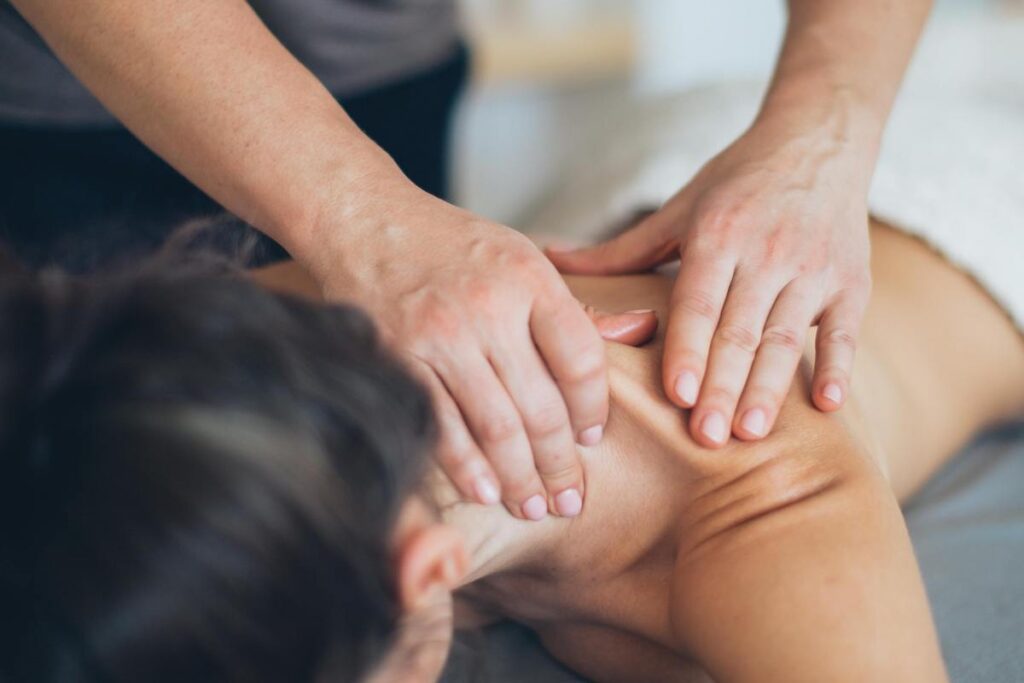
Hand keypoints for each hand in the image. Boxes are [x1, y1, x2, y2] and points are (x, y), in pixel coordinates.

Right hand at [310, 186, 651, 519]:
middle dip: (560, 464)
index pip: (582, 359)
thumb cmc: (449, 244)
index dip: (593, 411)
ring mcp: (440, 335)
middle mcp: (488, 307)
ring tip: (535, 507)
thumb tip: (639, 331)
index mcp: (528, 278)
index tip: (592, 441)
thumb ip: (568, 306)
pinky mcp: (398, 359)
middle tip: (572, 501)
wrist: (364, 220)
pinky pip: (442, 427)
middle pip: (541, 405)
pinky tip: (486, 493)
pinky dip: (467, 468)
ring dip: (520, 478)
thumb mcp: (519, 255)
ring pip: (496, 427)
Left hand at [546, 115, 871, 447]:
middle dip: (722, 386)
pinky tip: (828, 405)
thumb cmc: (735, 182)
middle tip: (706, 437)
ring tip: (752, 432)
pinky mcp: (852, 281)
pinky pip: (846, 330)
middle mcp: (766, 252)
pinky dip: (839, 366)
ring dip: (771, 387)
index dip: (688, 349)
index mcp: (717, 235)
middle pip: (740, 330)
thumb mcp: (677, 210)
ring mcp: (813, 268)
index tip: (676, 395)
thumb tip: (547, 259)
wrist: (818, 140)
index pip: (698, 303)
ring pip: (788, 338)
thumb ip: (618, 249)